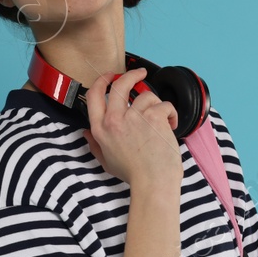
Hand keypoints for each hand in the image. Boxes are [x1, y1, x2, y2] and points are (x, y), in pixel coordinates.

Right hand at [83, 66, 181, 187]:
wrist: (154, 182)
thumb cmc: (134, 174)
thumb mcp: (106, 161)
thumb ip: (95, 145)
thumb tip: (87, 133)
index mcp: (101, 129)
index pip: (94, 95)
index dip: (102, 80)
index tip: (110, 76)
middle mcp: (115, 120)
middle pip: (119, 84)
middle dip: (130, 75)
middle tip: (139, 74)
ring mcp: (134, 117)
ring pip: (146, 95)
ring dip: (156, 104)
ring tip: (160, 120)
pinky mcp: (154, 116)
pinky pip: (164, 105)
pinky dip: (170, 113)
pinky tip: (170, 125)